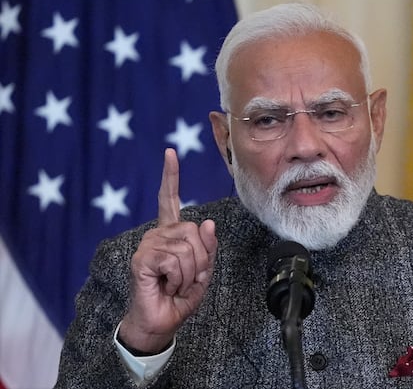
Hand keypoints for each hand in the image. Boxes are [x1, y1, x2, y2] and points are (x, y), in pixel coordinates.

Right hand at [119, 148, 217, 352]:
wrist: (162, 321)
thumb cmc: (180, 296)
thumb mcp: (203, 271)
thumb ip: (208, 248)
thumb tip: (207, 223)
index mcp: (171, 233)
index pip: (169, 200)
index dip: (170, 176)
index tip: (170, 152)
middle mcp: (158, 234)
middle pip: (195, 231)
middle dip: (201, 260)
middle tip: (187, 278)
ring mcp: (148, 245)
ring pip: (187, 247)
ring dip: (190, 272)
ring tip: (176, 283)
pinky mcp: (142, 259)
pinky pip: (175, 259)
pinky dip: (179, 277)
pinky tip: (166, 284)